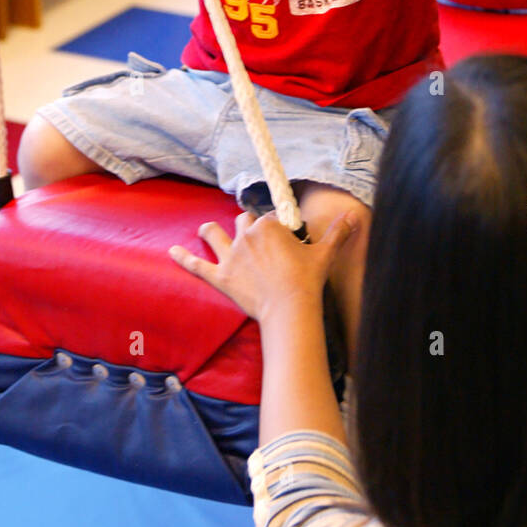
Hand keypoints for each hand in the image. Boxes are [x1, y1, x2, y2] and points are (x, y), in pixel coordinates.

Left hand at [169, 210, 358, 325]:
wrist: (289, 309)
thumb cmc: (307, 281)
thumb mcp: (324, 254)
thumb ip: (338, 232)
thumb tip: (354, 216)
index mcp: (269, 225)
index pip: (270, 217)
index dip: (276, 228)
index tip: (284, 240)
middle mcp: (247, 235)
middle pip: (243, 221)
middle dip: (247, 227)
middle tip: (256, 241)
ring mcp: (231, 255)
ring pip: (214, 234)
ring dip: (210, 232)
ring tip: (206, 230)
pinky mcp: (220, 276)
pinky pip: (197, 265)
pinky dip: (184, 258)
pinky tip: (172, 252)